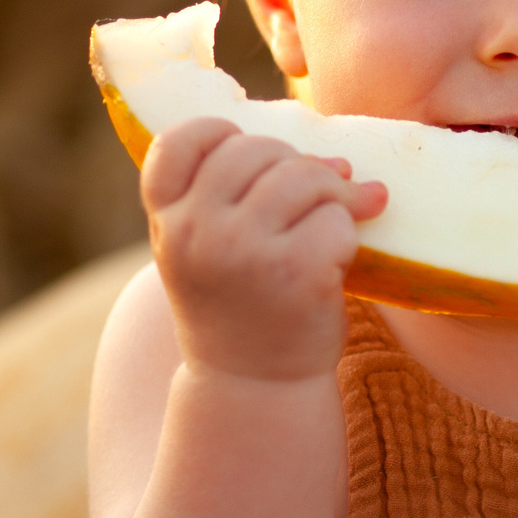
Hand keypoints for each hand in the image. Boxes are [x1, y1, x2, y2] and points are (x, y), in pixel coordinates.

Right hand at [140, 118, 387, 381]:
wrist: (254, 384)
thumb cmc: (241, 304)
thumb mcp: (208, 249)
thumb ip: (239, 197)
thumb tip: (336, 160)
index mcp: (167, 220)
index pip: (179, 141)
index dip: (220, 133)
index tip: (248, 151)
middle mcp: (196, 231)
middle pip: (256, 149)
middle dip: (296, 164)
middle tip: (316, 193)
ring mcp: (244, 250)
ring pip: (304, 176)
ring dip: (334, 192)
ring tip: (343, 213)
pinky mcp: (295, 272)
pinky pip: (337, 217)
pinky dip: (350, 231)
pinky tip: (343, 257)